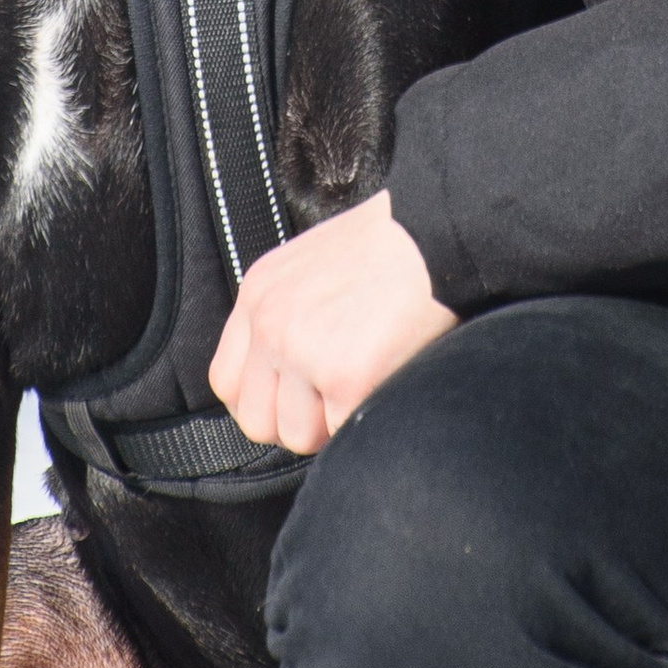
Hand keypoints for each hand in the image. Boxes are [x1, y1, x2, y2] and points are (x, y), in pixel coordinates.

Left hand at [208, 192, 454, 455]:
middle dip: (299, 420)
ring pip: (298, 436)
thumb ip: (288, 313)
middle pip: (257, 420)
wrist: (440, 231)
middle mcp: (270, 321)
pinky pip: (343, 432)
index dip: (266, 400)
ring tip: (368, 379)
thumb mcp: (312, 267)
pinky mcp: (343, 375)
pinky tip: (387, 378)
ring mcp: (302, 349)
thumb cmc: (391, 249)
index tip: (300, 396)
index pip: (228, 383)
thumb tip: (287, 376)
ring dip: (334, 423)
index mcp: (259, 293)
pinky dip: (368, 416)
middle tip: (340, 394)